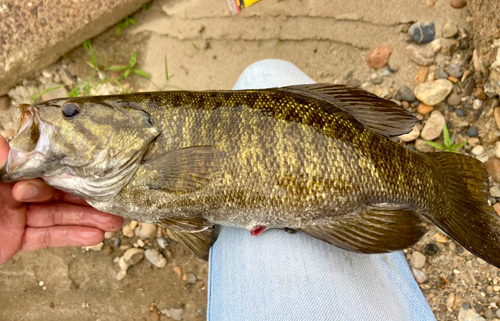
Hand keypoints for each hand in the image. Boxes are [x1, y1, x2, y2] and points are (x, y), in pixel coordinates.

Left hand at [0, 135, 123, 264]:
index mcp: (4, 169)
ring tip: (114, 222)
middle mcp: (13, 189)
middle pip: (58, 192)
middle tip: (114, 200)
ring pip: (58, 215)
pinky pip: (47, 237)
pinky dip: (71, 237)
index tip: (94, 171)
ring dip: (87, 219)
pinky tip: (92, 236)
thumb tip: (17, 142)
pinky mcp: (16, 239)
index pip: (44, 166)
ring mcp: (16, 215)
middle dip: (87, 198)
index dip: (70, 170)